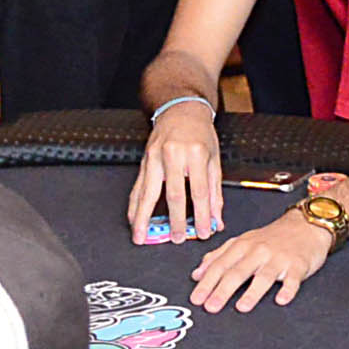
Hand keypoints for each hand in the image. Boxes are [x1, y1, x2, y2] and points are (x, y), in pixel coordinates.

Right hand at [132, 100, 224, 237]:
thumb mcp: (214, 159)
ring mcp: (155, 158)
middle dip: (175, 220)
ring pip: (147, 192)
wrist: (180, 109)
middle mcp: (173, 155)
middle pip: (173, 194)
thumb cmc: (200, 133)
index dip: (202, 215)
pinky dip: (134, 205)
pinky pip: (137, 187)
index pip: (199, 191)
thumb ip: (215, 191)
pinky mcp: (144, 161)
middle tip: (176, 239)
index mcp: (195, 154)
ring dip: (143, 217)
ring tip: (140, 237)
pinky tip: (133, 219)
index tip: (204, 232)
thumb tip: (216, 219)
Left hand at [193, 206, 337, 311]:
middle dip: (222, 290)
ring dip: (252, 292)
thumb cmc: (273, 237)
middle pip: (237, 272)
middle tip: (210, 307)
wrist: (306, 224)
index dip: (206, 282)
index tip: (196, 298)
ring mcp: (279, 258)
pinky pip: (293, 279)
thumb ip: (219, 256)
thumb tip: (197, 274)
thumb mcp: (243, 241)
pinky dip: (288, 289)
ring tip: (241, 307)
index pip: (220, 265)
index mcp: (243, 246)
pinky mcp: (298, 265)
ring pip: (263, 276)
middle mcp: (259, 251)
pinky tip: (281, 300)